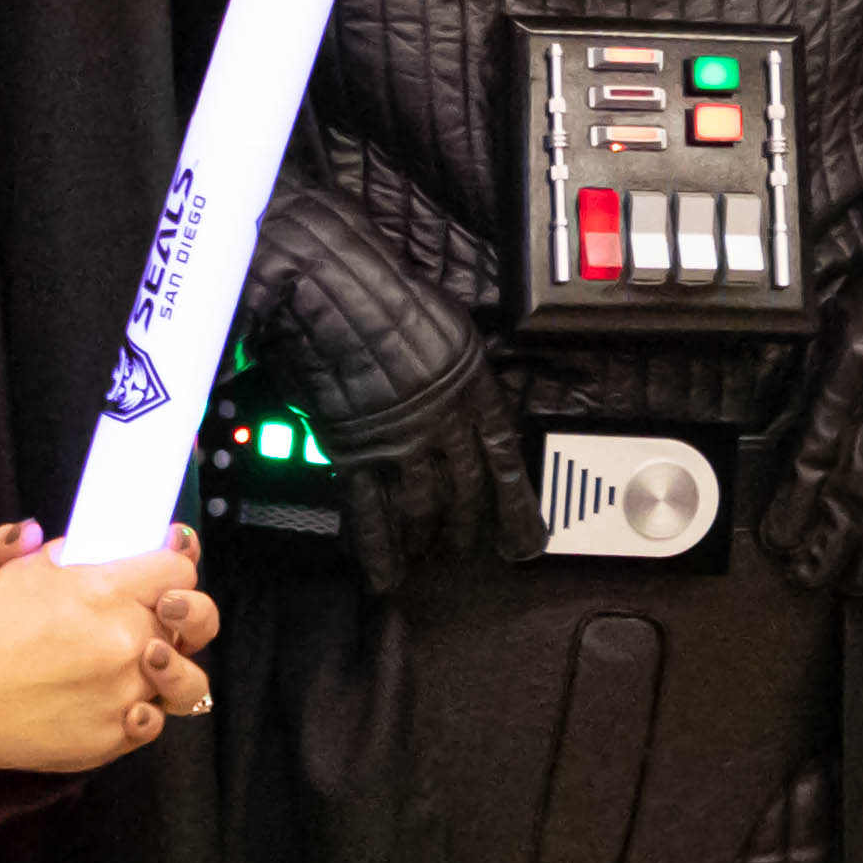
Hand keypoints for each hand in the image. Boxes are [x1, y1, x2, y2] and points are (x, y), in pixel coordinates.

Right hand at [0, 529, 207, 775]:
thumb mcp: (16, 570)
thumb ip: (50, 544)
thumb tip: (48, 529)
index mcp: (108, 589)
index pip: (180, 566)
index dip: (176, 563)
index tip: (168, 566)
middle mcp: (127, 640)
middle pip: (196, 620)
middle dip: (187, 612)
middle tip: (166, 612)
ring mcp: (125, 692)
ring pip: (188, 680)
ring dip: (175, 669)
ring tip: (149, 663)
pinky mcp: (114, 735)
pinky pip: (154, 723)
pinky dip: (145, 713)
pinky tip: (125, 703)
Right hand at [241, 179, 539, 594]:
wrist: (334, 289)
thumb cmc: (387, 297)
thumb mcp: (450, 332)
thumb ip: (459, 376)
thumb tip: (465, 400)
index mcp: (473, 388)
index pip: (503, 458)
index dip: (516, 503)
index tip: (527, 534)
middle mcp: (443, 422)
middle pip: (465, 491)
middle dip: (467, 526)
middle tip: (465, 548)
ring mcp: (400, 441)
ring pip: (421, 507)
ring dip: (424, 537)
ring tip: (425, 556)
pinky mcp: (356, 452)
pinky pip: (371, 511)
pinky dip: (377, 547)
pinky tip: (384, 572)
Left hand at [755, 337, 862, 595]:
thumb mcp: (841, 314)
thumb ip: (817, 369)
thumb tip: (784, 413)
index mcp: (854, 370)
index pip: (816, 451)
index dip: (795, 501)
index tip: (778, 536)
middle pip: (854, 488)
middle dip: (828, 541)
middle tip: (806, 577)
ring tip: (852, 587)